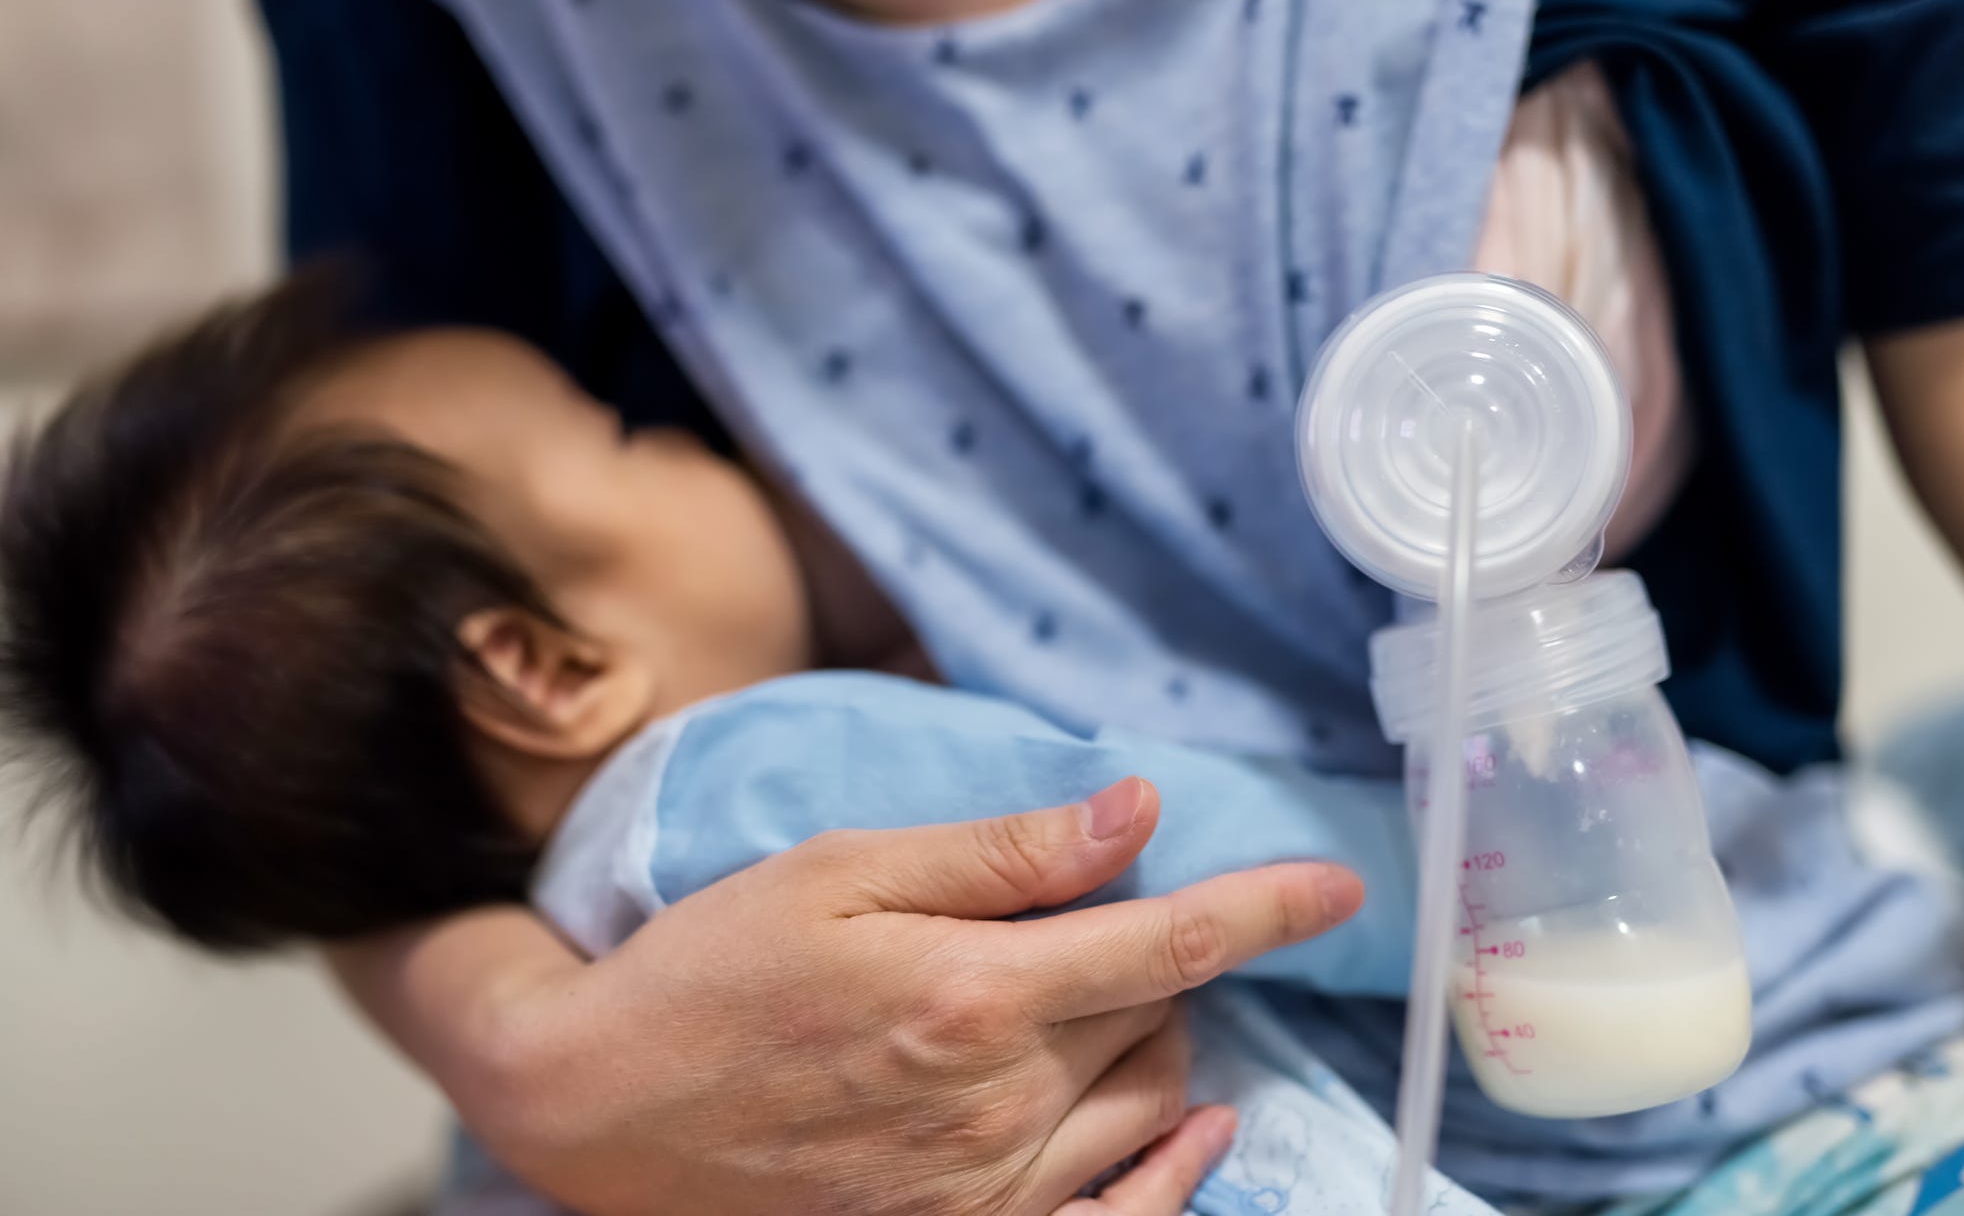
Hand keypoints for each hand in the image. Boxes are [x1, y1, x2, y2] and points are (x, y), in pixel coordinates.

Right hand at [460, 777, 1359, 1213]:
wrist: (599, 1108)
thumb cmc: (710, 969)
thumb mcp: (840, 871)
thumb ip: (998, 852)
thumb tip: (1134, 814)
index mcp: (972, 992)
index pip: (1167, 944)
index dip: (1265, 908)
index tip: (1336, 887)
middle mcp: (997, 1105)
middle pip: (1163, 1023)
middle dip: (1169, 961)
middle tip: (1112, 922)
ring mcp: (984, 1192)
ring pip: (1150, 1110)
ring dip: (1160, 1045)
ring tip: (1105, 1002)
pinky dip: (1173, 1172)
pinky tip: (1187, 1128)